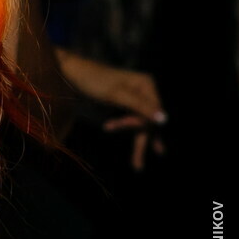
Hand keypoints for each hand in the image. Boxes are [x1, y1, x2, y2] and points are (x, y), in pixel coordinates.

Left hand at [55, 48, 166, 171]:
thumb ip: (141, 106)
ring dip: (139, 141)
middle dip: (143, 139)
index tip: (109, 126)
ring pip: (141, 123)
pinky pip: (133, 121)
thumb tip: (165, 120)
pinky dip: (132, 133)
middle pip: (149, 119)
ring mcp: (136, 97)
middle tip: (137, 167)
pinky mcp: (126, 103)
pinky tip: (140, 148)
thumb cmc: (94, 80)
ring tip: (138, 166)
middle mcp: (145, 90)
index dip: (138, 124)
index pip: (153, 113)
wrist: (73, 71)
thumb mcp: (116, 95)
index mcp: (146, 84)